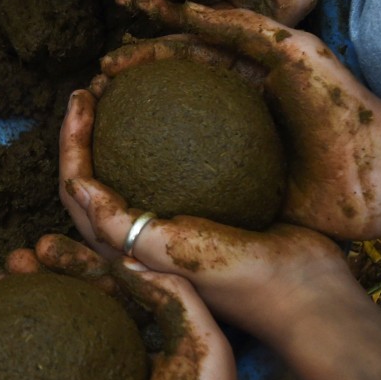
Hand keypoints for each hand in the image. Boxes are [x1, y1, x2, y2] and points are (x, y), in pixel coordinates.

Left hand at [60, 81, 352, 333]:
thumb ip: (120, 226)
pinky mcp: (207, 212)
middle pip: (95, 176)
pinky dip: (163, 139)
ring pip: (129, 172)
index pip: (78, 190)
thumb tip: (76, 186)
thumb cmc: (242, 278)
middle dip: (84, 131)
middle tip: (95, 86)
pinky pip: (175, 169)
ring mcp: (174, 224)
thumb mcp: (175, 252)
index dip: (70, 142)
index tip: (81, 97)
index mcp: (125, 250)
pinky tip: (179, 111)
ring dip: (115, 132)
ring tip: (121, 91)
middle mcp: (142, 237)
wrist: (311, 292)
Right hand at [108, 0, 380, 239]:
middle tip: (92, 98)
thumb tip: (184, 7)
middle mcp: (237, 111)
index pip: (182, 56)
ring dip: (131, 135)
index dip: (141, 54)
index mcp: (248, 74)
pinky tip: (128, 181)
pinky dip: (157, 179)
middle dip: (126, 92)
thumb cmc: (343, 108)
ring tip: (97, 137)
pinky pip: (191, 185)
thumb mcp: (293, 52)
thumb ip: (242, 26)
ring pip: (170, 139)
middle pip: (168, 94)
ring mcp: (236, 153)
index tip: (105, 64)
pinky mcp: (242, 194)